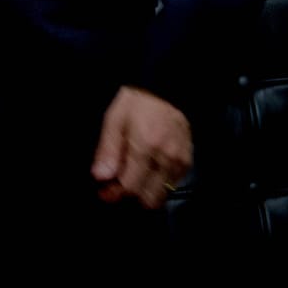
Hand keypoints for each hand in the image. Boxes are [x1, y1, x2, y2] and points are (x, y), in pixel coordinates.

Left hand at [90, 85, 191, 207]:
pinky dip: (157, 184)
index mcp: (145, 146)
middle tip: (115, 187)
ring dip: (144, 192)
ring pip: (162, 194)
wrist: (166, 90)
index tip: (103, 192)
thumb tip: (100, 177)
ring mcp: (180, 162)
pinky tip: (145, 172)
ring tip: (129, 179)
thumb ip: (108, 151)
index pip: (131, 186)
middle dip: (130, 196)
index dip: (115, 194)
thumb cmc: (136, 102)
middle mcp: (166, 158)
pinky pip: (172, 185)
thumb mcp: (114, 120)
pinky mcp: (187, 162)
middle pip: (149, 197)